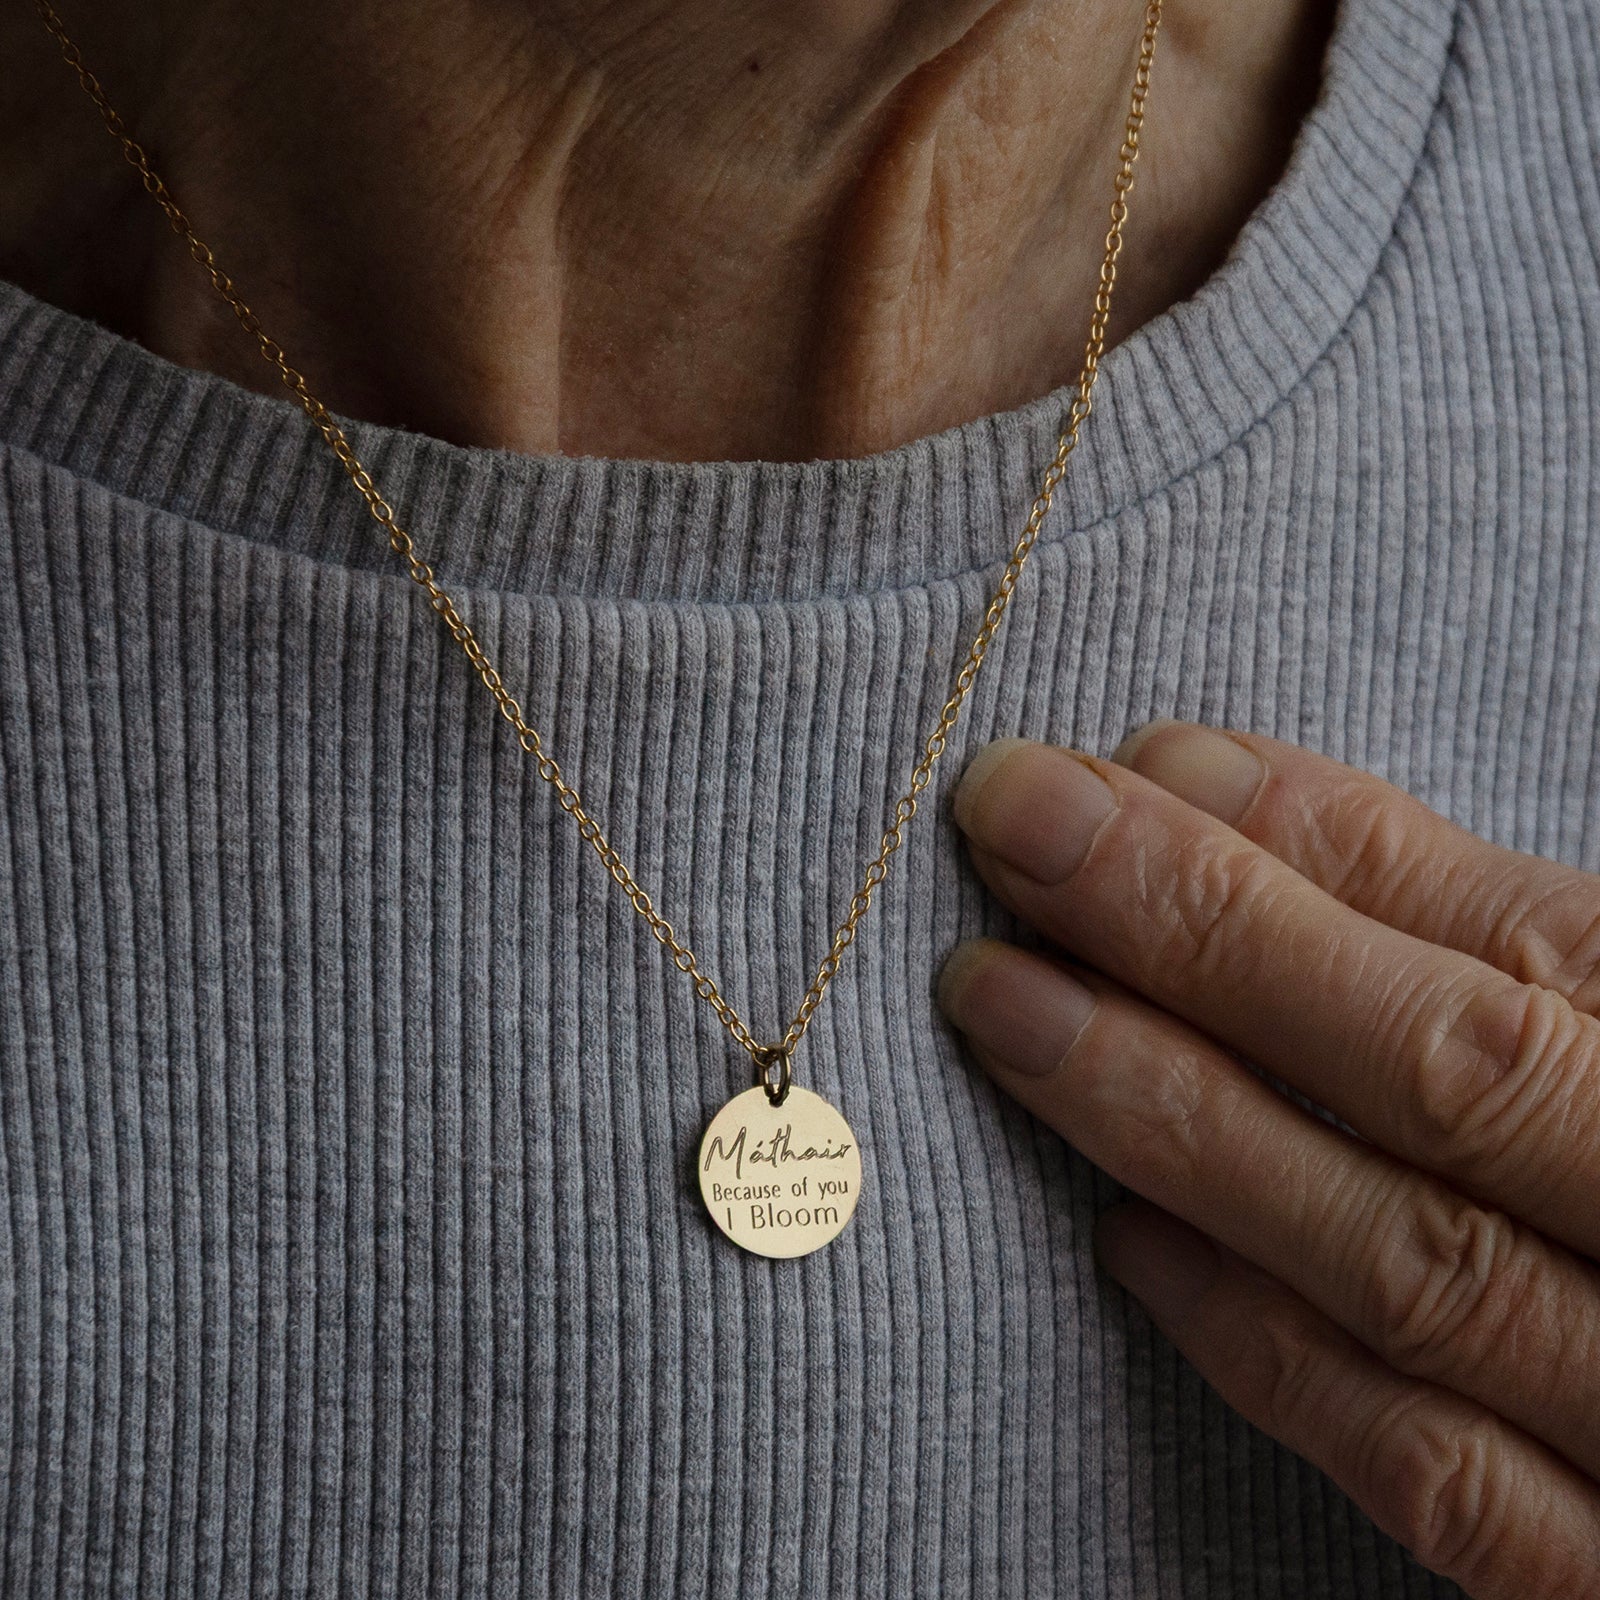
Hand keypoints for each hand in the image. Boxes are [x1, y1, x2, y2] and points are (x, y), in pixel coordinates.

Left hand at [936, 721, 1599, 1597]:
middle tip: (1013, 819)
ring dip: (1178, 1117)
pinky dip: (1268, 1352)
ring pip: (1407, 1262)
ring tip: (1004, 1002)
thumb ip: (1507, 931)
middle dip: (1200, 927)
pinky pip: (1442, 1482)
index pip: (1510, 936)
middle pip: (1440, 1065)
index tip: (1127, 763)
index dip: (1302, 837)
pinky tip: (1125, 1239)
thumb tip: (1226, 794)